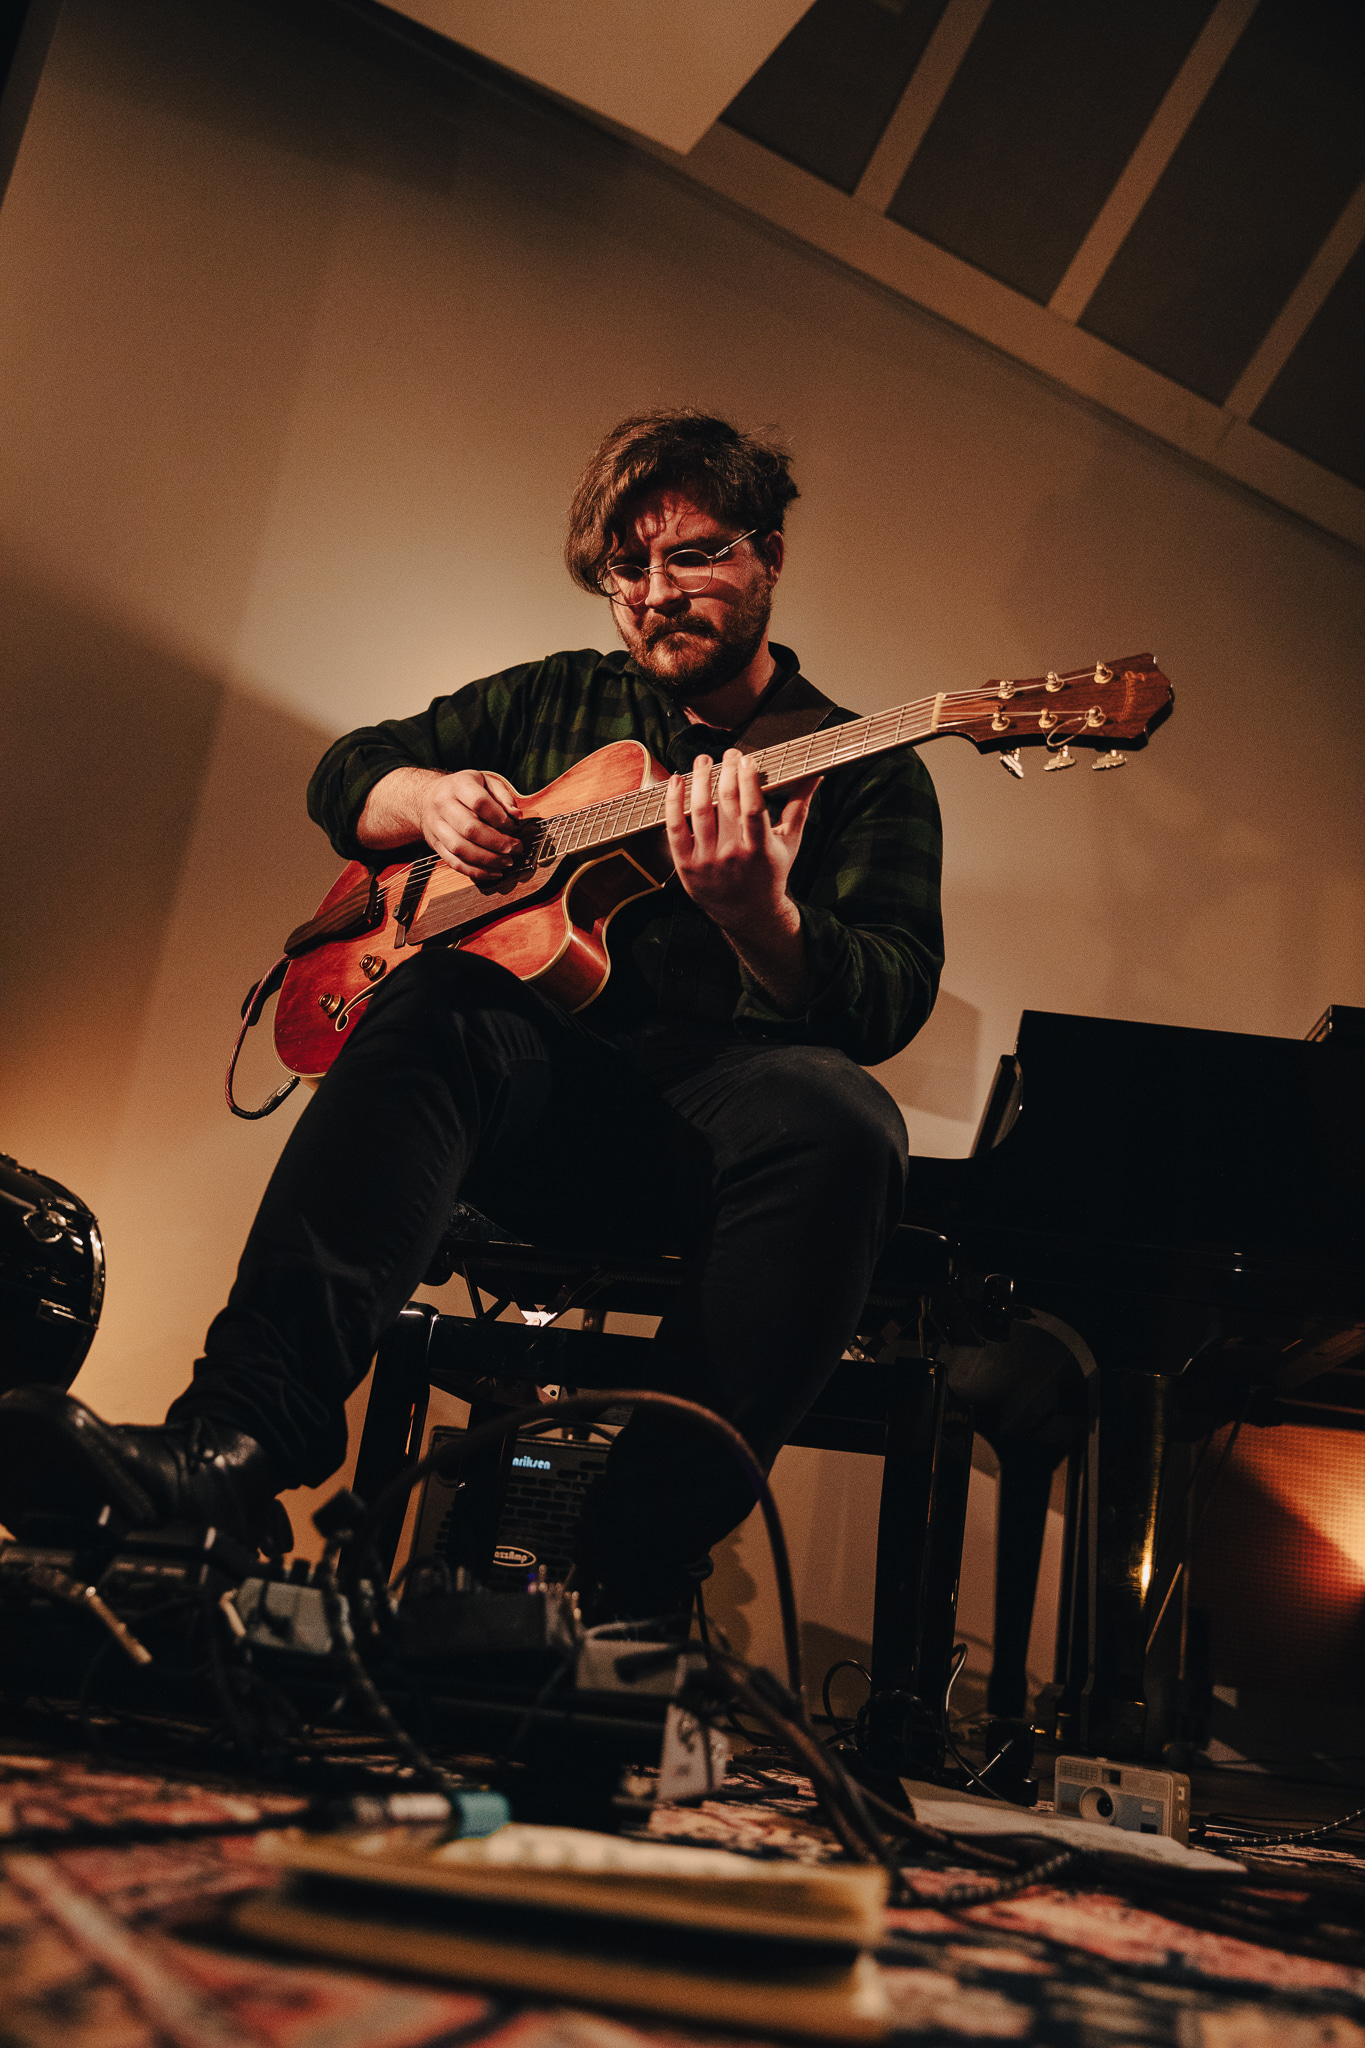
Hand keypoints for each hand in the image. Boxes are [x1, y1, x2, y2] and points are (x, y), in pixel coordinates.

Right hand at [418, 769, 523, 876]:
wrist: (430, 797)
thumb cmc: (464, 789)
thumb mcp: (485, 781)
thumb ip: (503, 796)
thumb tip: (516, 815)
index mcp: (458, 785)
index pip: (479, 803)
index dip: (500, 817)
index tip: (514, 826)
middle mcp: (443, 805)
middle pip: (469, 828)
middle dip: (497, 843)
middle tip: (515, 848)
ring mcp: (436, 826)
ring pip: (460, 848)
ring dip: (487, 859)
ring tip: (506, 862)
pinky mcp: (435, 844)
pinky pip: (454, 862)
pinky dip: (475, 871)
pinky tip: (493, 872)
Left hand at [664, 748, 819, 942]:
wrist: (747, 915)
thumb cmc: (770, 873)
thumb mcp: (789, 843)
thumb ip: (800, 806)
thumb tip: (817, 774)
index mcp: (760, 849)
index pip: (754, 809)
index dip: (749, 781)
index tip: (747, 759)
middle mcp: (733, 855)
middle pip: (727, 804)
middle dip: (727, 772)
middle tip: (729, 754)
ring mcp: (707, 861)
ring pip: (700, 811)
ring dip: (700, 780)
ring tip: (704, 760)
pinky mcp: (686, 866)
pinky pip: (675, 828)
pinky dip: (674, 802)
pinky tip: (677, 781)